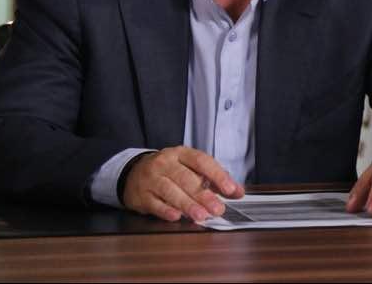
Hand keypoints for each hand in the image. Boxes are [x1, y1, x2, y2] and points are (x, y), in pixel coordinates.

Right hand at [122, 146, 242, 221]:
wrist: (133, 173)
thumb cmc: (169, 171)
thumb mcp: (189, 168)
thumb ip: (213, 180)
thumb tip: (238, 192)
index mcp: (181, 153)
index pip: (202, 161)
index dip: (217, 175)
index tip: (231, 189)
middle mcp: (165, 163)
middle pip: (186, 178)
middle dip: (203, 195)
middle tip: (218, 209)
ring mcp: (151, 179)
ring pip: (170, 191)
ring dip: (187, 204)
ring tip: (201, 215)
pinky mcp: (141, 195)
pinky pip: (154, 204)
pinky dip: (166, 211)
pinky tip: (177, 217)